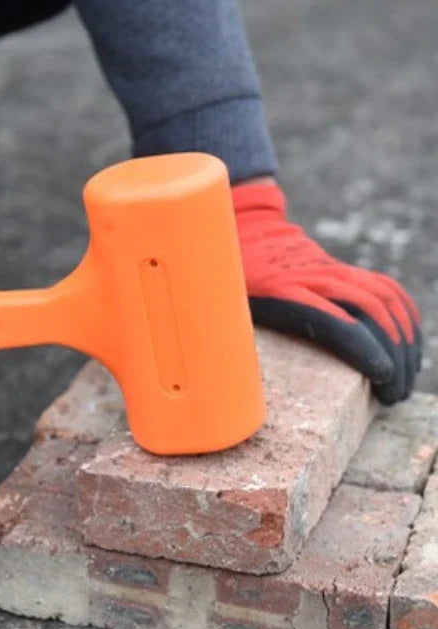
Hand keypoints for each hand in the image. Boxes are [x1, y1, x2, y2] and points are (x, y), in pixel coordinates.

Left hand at [233, 182, 420, 404]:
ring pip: (384, 300)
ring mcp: (334, 272)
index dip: (363, 348)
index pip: (332, 320)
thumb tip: (223, 378)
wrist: (246, 232)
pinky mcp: (345, 271)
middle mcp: (314, 279)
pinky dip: (404, 315)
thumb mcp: (220, 307)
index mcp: (281, 291)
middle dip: (391, 355)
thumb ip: (224, 335)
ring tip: (406, 378)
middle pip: (369, 312)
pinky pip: (385, 288)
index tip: (381, 376)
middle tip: (394, 393)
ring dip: (403, 339)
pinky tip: (411, 343)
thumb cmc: (228, 281)